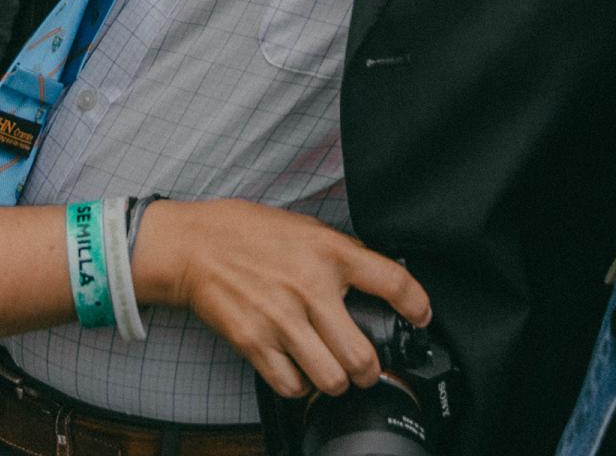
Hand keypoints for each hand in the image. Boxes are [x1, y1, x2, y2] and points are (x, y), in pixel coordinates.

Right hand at [133, 200, 430, 400]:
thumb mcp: (305, 228)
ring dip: (336, 381)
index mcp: (329, 253)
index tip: (421, 318)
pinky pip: (292, 386)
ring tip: (332, 372)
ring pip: (332, 379)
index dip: (417, 306)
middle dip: (370, 370)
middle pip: (362, 356)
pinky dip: (299, 385)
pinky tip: (297, 369)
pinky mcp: (254, 342)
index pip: (393, 282)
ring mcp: (281, 319)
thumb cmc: (249, 233)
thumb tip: (377, 277)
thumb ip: (341, 253)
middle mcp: (310, 288)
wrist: (194, 245)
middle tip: (366, 366)